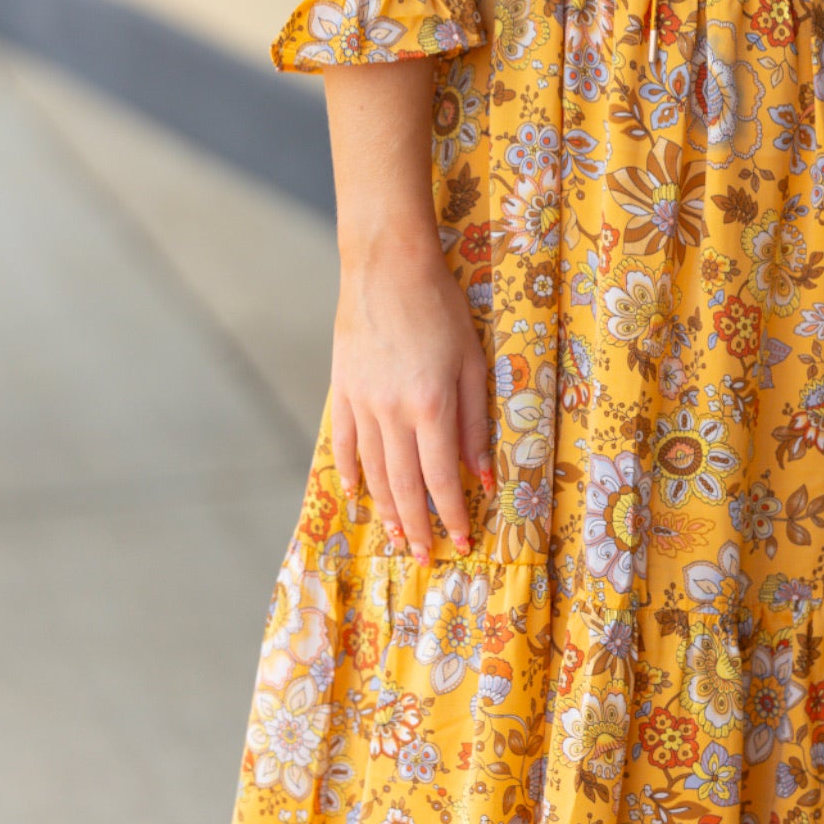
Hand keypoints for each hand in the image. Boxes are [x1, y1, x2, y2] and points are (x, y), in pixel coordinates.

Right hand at [329, 236, 494, 563]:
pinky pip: (343, 442)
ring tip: (396, 537)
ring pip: (372, 470)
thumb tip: (482, 474)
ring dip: (385, 509)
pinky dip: (350, 472)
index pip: (440, 477)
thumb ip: (475, 420)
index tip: (461, 539)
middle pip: (403, 485)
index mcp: (430, 405)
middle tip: (425, 557)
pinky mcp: (342, 389)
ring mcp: (361, 402)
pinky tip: (358, 492)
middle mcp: (392, 412)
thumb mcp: (472, 361)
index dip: (452, 513)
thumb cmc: (440, 307)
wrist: (387, 266)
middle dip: (417, 526)